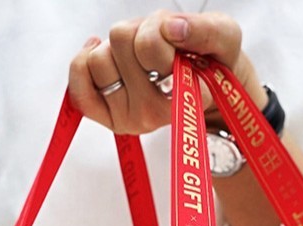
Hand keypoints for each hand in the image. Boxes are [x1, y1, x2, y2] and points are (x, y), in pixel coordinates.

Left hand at [68, 10, 263, 133]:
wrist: (196, 87)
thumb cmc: (208, 60)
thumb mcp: (224, 35)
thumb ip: (206, 31)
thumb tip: (173, 30)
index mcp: (182, 96)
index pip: (151, 44)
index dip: (162, 32)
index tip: (177, 46)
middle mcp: (153, 113)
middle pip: (121, 39)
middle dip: (137, 33)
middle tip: (156, 49)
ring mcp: (127, 118)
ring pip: (98, 58)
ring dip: (115, 48)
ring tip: (138, 59)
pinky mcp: (106, 117)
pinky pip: (78, 85)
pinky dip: (84, 62)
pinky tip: (102, 55)